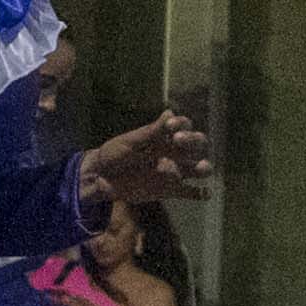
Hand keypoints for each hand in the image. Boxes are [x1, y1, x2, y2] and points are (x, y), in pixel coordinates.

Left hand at [82, 110, 209, 205]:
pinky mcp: (171, 190)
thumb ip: (151, 131)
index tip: (170, 126)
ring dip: (204, 167)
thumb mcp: (130, 141)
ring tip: (201, 167)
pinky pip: (190, 192)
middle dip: (193, 140)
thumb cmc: (115, 154)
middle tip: (178, 140)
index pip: (185, 126)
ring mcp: (175, 171)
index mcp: (165, 137)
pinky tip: (204, 193)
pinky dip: (200, 193)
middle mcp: (175, 152)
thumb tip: (169, 112)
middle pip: (198, 144)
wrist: (101, 178)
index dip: (182, 124)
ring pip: (199, 168)